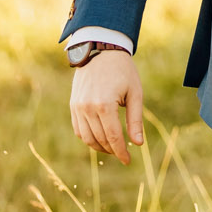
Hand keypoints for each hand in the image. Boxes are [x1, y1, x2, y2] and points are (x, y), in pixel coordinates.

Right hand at [69, 49, 143, 164]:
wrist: (101, 50)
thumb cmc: (123, 70)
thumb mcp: (135, 93)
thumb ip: (135, 120)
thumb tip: (138, 144)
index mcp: (105, 105)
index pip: (113, 137)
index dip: (121, 152)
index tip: (128, 161)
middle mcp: (88, 108)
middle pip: (100, 139)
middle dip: (112, 150)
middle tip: (123, 153)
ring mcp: (78, 107)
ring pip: (87, 138)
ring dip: (99, 147)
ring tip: (112, 148)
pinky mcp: (73, 105)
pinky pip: (78, 129)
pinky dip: (88, 138)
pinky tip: (99, 138)